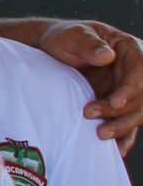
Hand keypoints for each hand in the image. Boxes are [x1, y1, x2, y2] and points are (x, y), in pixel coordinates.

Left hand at [41, 21, 142, 154]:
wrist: (51, 52)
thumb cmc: (64, 39)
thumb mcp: (72, 36)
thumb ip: (88, 44)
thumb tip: (107, 56)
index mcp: (131, 50)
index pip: (140, 72)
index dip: (131, 89)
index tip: (115, 102)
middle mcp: (135, 72)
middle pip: (141, 97)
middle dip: (120, 110)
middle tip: (90, 115)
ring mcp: (127, 90)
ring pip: (137, 113)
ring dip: (121, 126)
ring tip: (100, 134)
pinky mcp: (118, 105)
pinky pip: (127, 122)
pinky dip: (124, 137)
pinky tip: (117, 150)